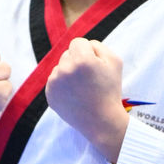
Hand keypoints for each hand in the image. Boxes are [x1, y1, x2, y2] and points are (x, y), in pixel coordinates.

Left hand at [46, 38, 128, 163]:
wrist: (101, 121)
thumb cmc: (110, 91)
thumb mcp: (115, 61)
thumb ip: (98, 45)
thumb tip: (83, 44)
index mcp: (82, 59)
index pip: (78, 42)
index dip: (88, 52)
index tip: (94, 66)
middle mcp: (65, 69)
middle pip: (67, 54)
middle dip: (78, 62)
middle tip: (89, 79)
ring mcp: (55, 83)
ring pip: (60, 67)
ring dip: (69, 73)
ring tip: (82, 89)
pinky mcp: (49, 94)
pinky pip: (54, 81)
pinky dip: (63, 86)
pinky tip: (74, 95)